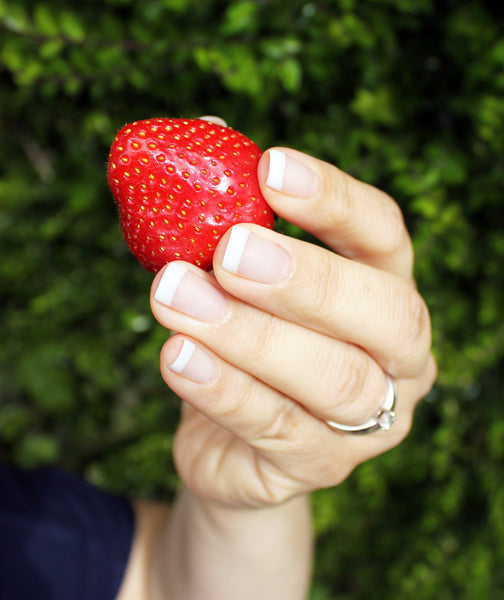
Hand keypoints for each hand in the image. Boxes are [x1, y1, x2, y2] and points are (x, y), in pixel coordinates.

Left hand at [150, 146, 436, 507]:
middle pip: (383, 313)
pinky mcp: (323, 467)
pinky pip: (281, 430)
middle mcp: (397, 355)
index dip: (334, 201)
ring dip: (249, 335)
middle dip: (305, 279)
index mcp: (385, 289)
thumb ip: (226, 219)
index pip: (383, 236)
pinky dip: (226, 390)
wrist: (231, 439)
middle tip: (228, 250)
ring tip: (174, 297)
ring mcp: (371, 420)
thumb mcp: (236, 282)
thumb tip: (204, 135)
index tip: (269, 167)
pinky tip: (177, 356)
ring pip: (332, 378)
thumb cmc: (242, 341)